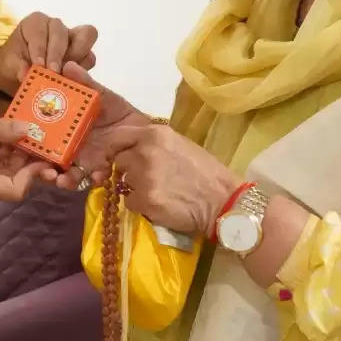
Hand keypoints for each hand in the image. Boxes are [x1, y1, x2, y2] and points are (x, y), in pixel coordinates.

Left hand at [0, 12, 98, 94]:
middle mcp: (55, 25)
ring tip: (65, 75)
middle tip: (53, 72)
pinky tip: (71, 80)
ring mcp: (71, 37)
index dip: (40, 49)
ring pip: (84, 37)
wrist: (19, 74)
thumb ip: (17, 67)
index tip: (39, 66)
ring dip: (76, 57)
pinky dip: (82, 68)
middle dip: (58, 53)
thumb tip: (25, 75)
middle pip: (63, 32)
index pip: (40, 31)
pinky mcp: (82, 53)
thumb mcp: (9, 65)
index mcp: (35, 22)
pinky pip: (89, 56)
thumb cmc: (13, 64)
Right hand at [41, 63, 152, 189]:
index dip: (31, 135)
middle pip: (47, 155)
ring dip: (59, 178)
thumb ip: (86, 83)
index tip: (21, 139)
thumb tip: (66, 65)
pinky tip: (94, 177)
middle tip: (37, 165)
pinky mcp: (93, 171)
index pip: (43, 130)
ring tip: (61, 180)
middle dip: (39, 163)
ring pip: (61, 171)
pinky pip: (83, 180)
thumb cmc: (120, 113)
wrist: (145, 133)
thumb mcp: (103, 96)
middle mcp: (68, 143)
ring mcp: (80, 159)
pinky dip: (84, 182)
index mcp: (66, 124)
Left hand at [70, 122, 238, 238]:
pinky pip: (129, 202)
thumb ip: (155, 145)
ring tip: (158, 193)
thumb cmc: (207, 174)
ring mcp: (143, 176)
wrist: (224, 202)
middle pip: (119, 160)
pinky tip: (158, 205)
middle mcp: (145, 151)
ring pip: (124, 183)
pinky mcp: (144, 200)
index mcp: (155, 134)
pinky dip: (140, 206)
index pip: (119, 136)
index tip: (118, 156)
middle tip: (147, 179)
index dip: (116, 148)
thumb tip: (134, 150)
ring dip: (135, 189)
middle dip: (129, 170)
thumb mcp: (181, 146)